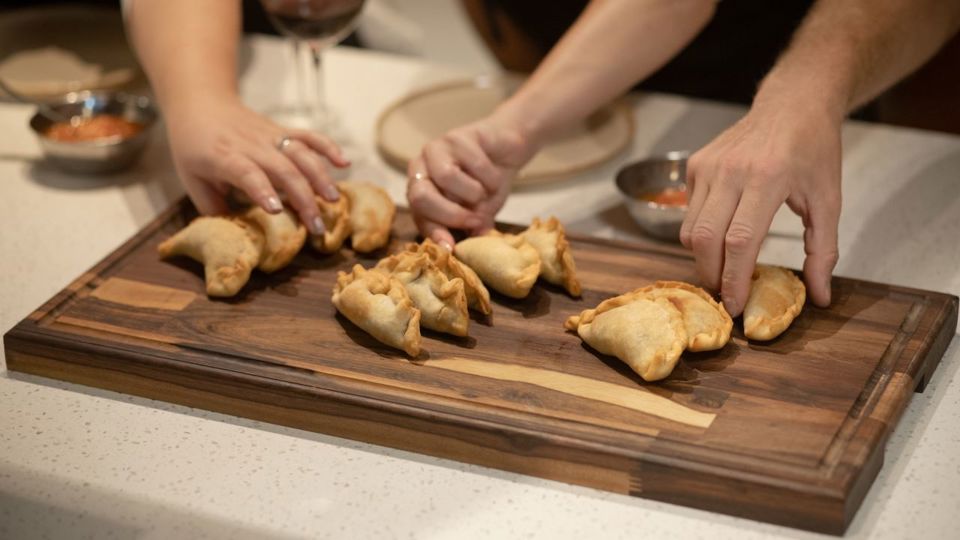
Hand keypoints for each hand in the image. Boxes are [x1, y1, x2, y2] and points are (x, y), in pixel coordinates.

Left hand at [165, 97, 348, 233]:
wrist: (200, 102)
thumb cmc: (192, 147)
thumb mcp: (192, 180)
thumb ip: (213, 209)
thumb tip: (236, 238)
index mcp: (223, 157)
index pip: (246, 172)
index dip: (263, 190)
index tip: (278, 210)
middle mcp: (250, 144)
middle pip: (282, 168)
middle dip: (303, 197)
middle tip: (316, 226)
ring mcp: (269, 135)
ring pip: (300, 153)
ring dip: (320, 176)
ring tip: (334, 201)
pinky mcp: (282, 130)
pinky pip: (308, 135)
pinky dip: (328, 146)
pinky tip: (345, 162)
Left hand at [406, 112, 537, 248]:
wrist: (507, 150)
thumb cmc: (487, 184)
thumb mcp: (481, 213)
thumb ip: (472, 226)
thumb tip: (465, 245)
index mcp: (420, 191)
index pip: (419, 215)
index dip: (434, 232)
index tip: (450, 248)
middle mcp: (420, 169)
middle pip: (421, 196)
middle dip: (451, 214)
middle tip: (476, 220)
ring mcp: (436, 150)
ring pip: (447, 178)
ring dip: (475, 193)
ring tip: (487, 193)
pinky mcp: (456, 136)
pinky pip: (474, 164)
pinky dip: (491, 177)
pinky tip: (495, 175)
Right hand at [679, 97, 841, 315]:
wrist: (793, 103)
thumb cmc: (814, 151)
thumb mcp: (829, 200)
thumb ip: (824, 251)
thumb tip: (820, 296)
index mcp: (768, 178)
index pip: (741, 241)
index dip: (735, 278)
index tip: (737, 305)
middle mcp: (731, 171)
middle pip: (706, 239)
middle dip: (712, 275)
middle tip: (726, 294)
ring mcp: (707, 166)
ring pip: (690, 230)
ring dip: (703, 258)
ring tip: (723, 269)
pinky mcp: (694, 164)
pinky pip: (689, 212)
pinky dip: (701, 232)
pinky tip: (722, 232)